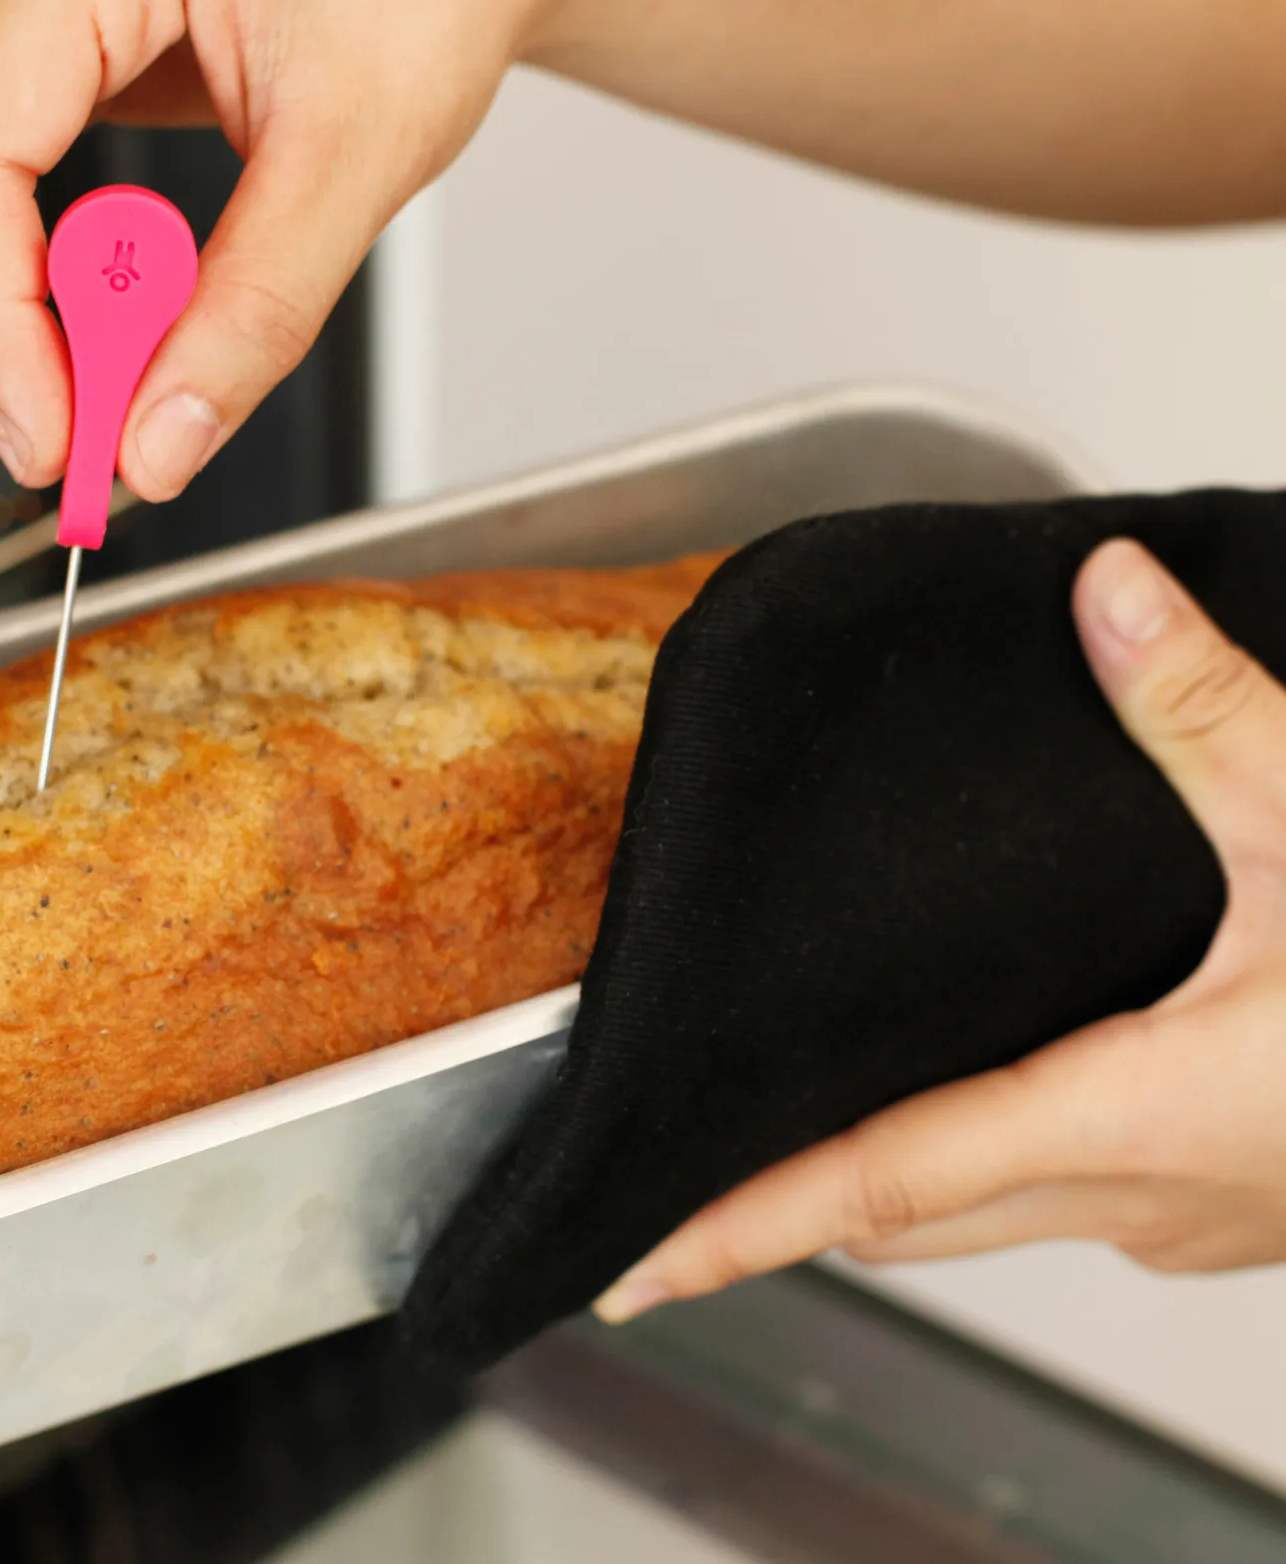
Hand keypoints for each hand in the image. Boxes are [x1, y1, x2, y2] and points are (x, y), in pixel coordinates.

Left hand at [597, 536, 1285, 1320]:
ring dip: (882, 1173)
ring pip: (981, 1210)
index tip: (631, 1259)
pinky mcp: (1237, 1201)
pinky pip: (1062, 1190)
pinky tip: (978, 1086)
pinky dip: (980, 1154)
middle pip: (905, 1207)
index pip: (876, 1181)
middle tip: (678, 1168)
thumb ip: (1209, 713)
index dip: (737, 1224)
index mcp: (1140, 1115)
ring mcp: (1197, 1217)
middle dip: (782, 1198)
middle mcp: (1148, 1192)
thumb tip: (1108, 595)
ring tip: (785, 1120)